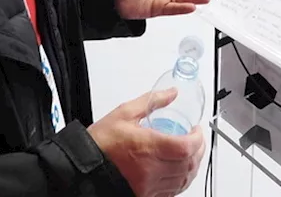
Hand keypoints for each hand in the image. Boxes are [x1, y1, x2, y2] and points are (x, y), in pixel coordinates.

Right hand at [89, 89, 205, 196]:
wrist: (81, 167)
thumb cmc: (99, 143)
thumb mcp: (124, 113)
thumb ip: (151, 101)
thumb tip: (171, 94)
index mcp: (148, 147)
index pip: (186, 147)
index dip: (197, 139)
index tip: (196, 131)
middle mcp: (151, 170)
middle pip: (188, 164)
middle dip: (198, 151)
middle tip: (196, 140)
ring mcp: (148, 186)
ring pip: (183, 180)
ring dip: (192, 167)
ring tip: (190, 155)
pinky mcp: (145, 195)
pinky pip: (172, 191)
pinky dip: (180, 181)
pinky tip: (178, 171)